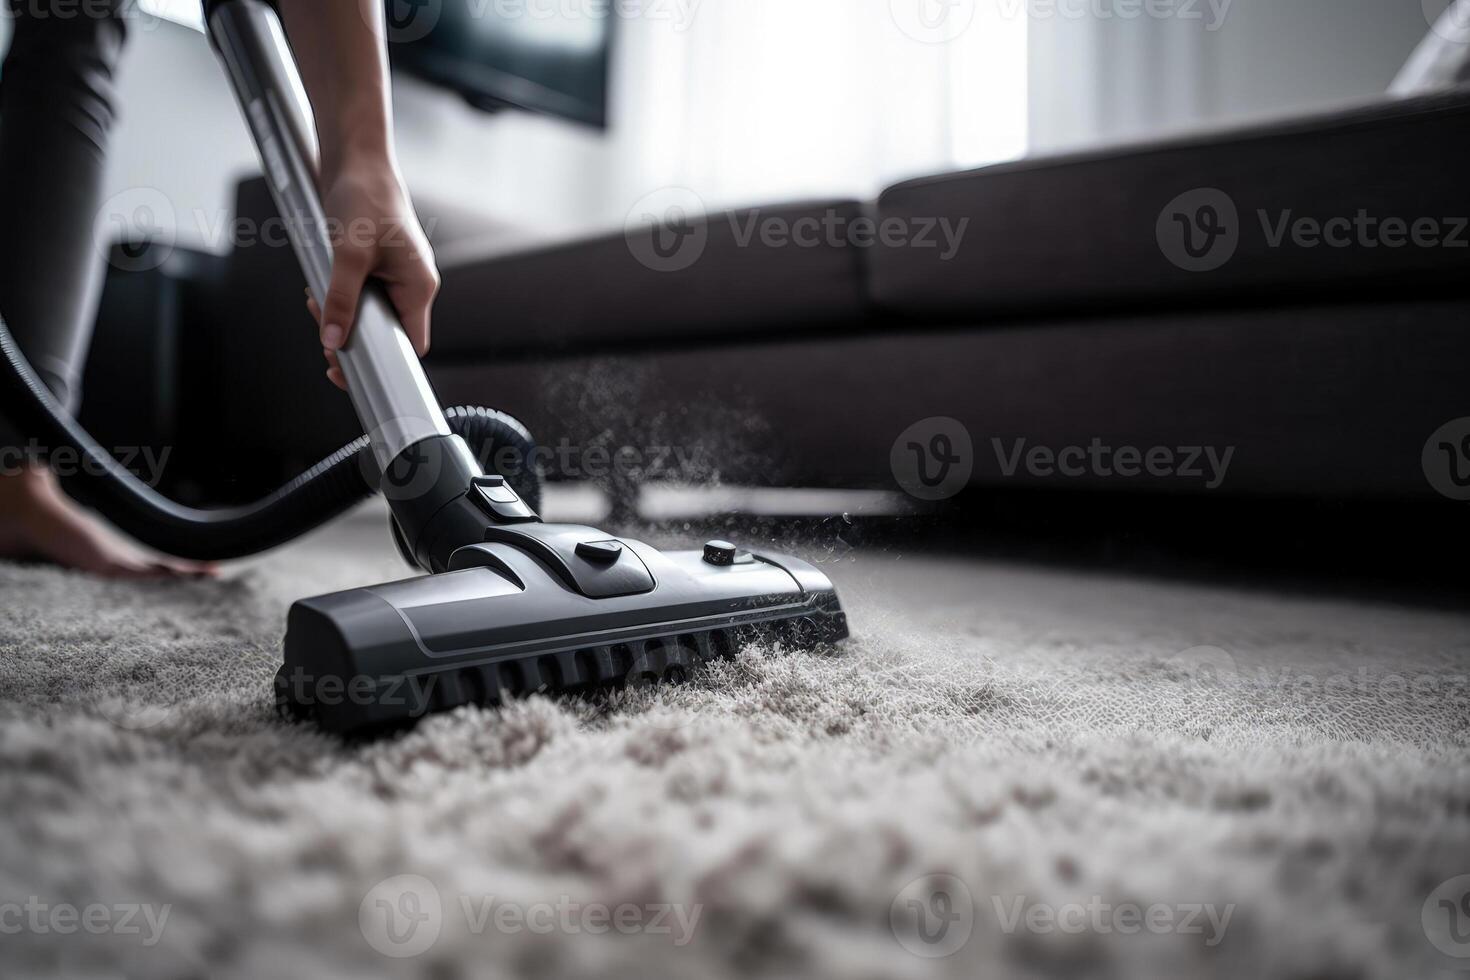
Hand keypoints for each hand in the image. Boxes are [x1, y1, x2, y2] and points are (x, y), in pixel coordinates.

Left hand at [306, 165, 438, 390]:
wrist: (356, 159)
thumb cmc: (365, 196)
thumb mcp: (349, 253)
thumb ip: (341, 299)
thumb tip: (334, 339)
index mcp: (419, 285)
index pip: (411, 344)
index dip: (386, 363)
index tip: (353, 370)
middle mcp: (410, 284)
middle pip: (385, 332)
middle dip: (350, 334)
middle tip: (324, 331)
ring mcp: (392, 275)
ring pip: (367, 315)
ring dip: (338, 314)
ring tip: (316, 299)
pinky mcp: (374, 266)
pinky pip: (357, 295)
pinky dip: (336, 296)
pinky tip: (318, 286)